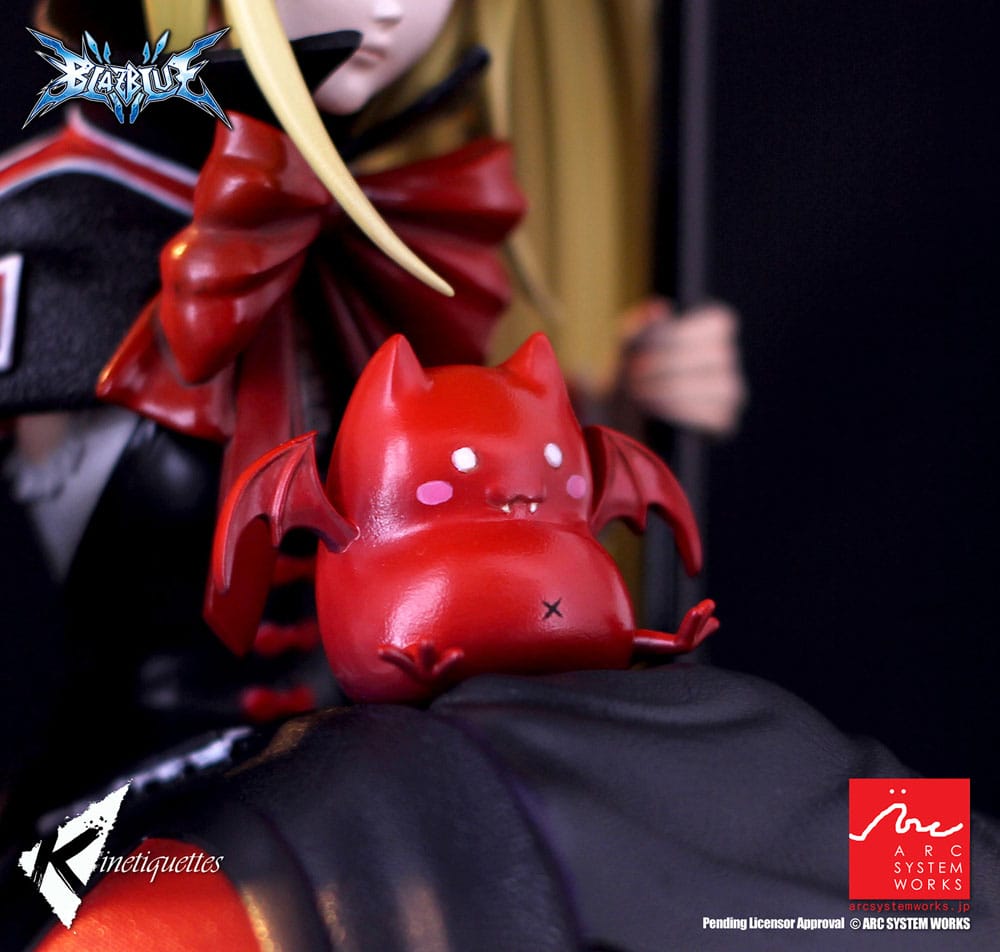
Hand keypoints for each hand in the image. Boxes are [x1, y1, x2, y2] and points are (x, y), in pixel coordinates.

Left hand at [619, 298, 746, 436]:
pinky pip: (715, 416)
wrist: (621, 417)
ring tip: (641, 394)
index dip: (682, 335)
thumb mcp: (628, 349)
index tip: (646, 348)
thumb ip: (640, 327)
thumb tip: (658, 308)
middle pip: (717, 355)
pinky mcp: (724, 422)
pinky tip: (656, 410)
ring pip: (720, 386)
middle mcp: (727, 361)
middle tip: (635, 374)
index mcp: (712, 333)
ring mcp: (730, 393)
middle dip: (671, 364)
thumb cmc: (630, 374)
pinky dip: (683, 412)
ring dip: (675, 389)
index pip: (720, 325)